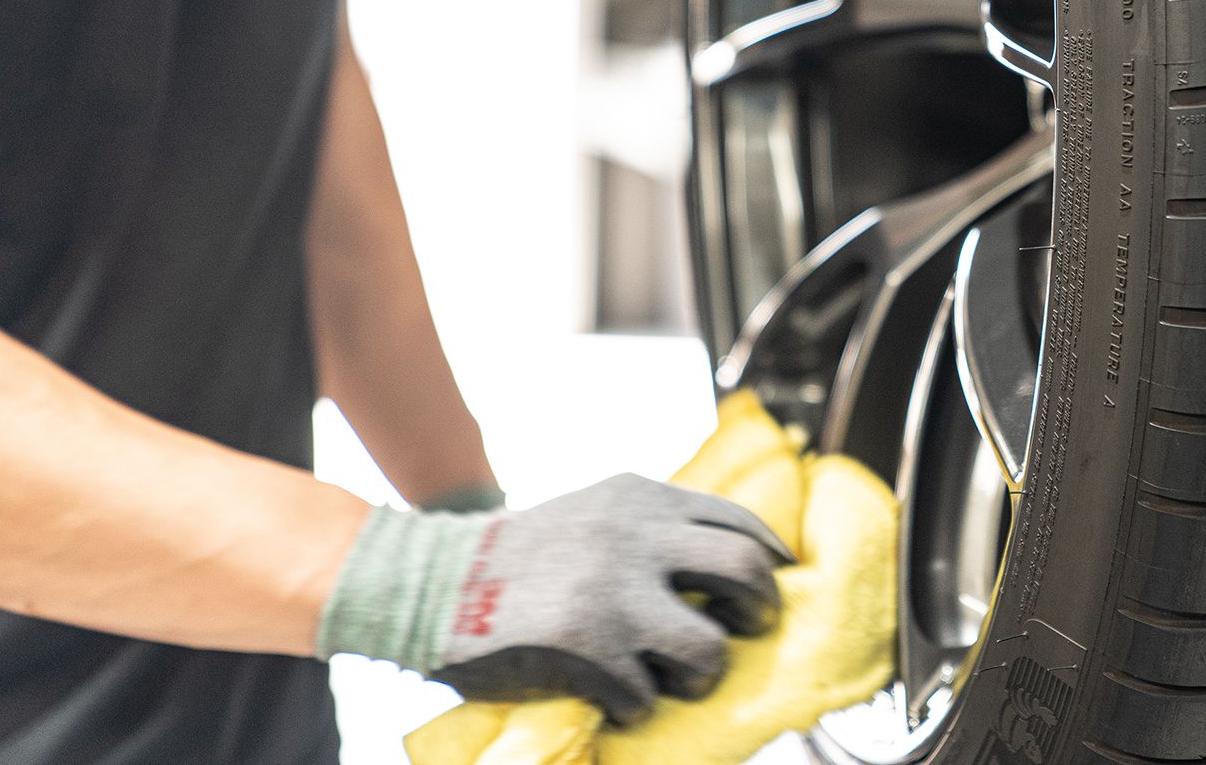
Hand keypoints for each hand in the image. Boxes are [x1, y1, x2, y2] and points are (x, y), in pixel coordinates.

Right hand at [317, 474, 789, 723]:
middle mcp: (637, 536)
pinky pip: (646, 696)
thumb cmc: (520, 555)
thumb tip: (731, 564)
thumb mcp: (598, 513)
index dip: (772, 557)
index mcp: (643, 499)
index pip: (741, 521)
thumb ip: (656, 528)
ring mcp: (613, 593)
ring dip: (698, 674)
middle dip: (760, 611)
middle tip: (746, 630)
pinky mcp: (586, 647)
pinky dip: (635, 707)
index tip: (777, 580)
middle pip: (746, 572)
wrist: (428, 582)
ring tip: (673, 677)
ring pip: (709, 648)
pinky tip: (614, 698)